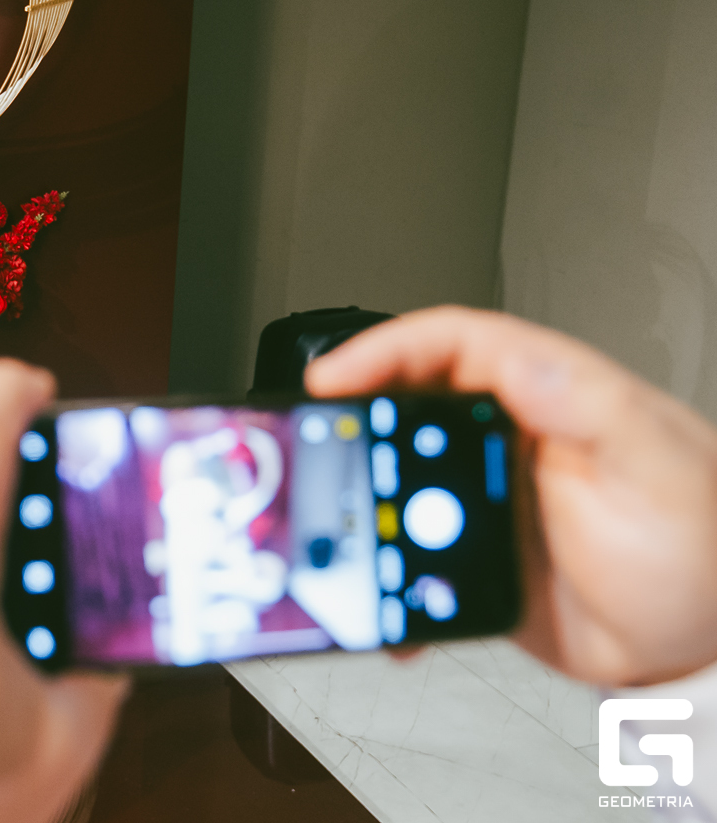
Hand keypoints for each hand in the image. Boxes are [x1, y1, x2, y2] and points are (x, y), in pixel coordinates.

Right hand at [306, 306, 716, 687]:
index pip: (452, 344)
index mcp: (550, 396)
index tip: (334, 377)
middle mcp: (508, 436)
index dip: (384, 349)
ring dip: (362, 497)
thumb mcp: (655, 470)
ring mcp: (483, 494)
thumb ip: (591, 408)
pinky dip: (382, 573)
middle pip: (404, 402)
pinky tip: (380, 596)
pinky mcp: (468, 551)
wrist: (698, 651)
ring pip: (393, 475)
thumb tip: (519, 358)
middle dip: (352, 421)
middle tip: (317, 445)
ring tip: (342, 521)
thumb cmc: (702, 551)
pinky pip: (405, 549)